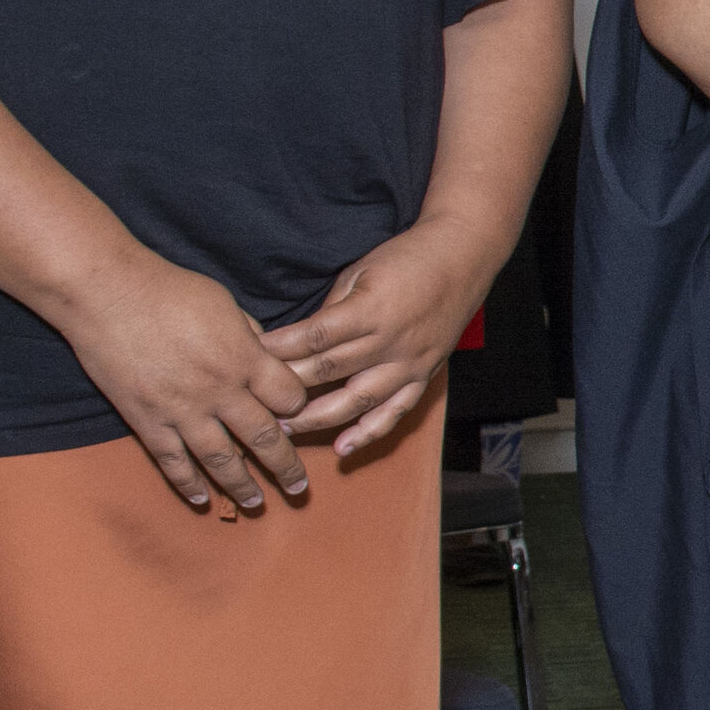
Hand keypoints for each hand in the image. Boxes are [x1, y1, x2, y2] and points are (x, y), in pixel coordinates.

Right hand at [61, 252, 314, 513]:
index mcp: (245, 359)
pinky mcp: (146, 420)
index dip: (298, 408)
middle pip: (265, 438)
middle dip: (285, 467)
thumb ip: (249, 337)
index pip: (289, 398)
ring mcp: (182, 410)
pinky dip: (188, 484)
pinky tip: (202, 499)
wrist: (106, 293)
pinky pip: (172, 461)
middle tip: (298, 489)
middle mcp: (220, 391)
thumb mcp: (226, 305)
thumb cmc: (169, 290)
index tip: (298, 416)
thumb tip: (264, 356)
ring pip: (222, 459)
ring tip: (257, 504)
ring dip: (242, 485)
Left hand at [265, 218, 504, 457]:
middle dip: (287, 387)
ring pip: (358, 400)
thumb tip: (298, 343)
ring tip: (283, 430)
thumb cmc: (405, 260)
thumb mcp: (358, 273)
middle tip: (251, 402)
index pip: (314, 337)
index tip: (247, 358)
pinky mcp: (424, 376)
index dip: (278, 350)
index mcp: (370, 310)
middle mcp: (390, 341)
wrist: (462, 259)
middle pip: (329, 371)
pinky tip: (343, 449)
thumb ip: (331, 312)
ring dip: (318, 418)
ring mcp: (409, 363)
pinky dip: (370, 433)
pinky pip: (396, 412)